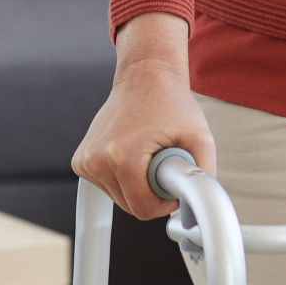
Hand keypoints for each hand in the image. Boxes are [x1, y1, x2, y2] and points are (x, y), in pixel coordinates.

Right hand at [71, 12, 215, 220]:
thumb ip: (204, 177)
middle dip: (151, 190)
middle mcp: (96, 158)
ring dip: (138, 183)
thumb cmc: (171, 102)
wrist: (145, 75)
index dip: (165, 200)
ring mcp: (85, 159)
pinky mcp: (81, 160)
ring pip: (119, 197)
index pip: (144, 209)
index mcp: (120, 157)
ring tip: (146, 152)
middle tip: (161, 160)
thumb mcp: (200, 138)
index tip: (172, 177)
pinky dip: (122, 176)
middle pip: (131, 206)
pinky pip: (107, 185)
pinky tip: (131, 152)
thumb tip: (200, 206)